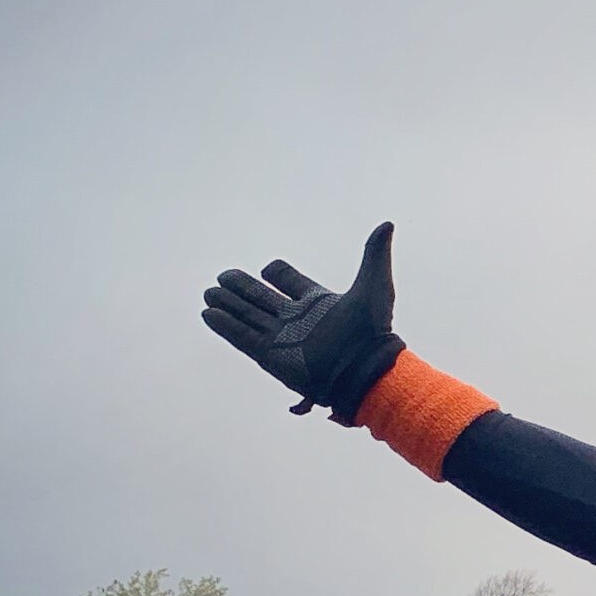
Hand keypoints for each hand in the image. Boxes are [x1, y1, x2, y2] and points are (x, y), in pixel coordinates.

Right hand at [202, 222, 404, 421]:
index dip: (278, 274)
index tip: (270, 269)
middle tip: (222, 277)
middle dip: (241, 288)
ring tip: (210, 293)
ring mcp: (282, 338)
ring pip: (248, 316)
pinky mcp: (271, 357)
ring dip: (228, 305)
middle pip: (261, 298)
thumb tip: (387, 224)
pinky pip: (242, 337)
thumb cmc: (373, 332)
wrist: (365, 371)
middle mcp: (297, 319)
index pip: (290, 282)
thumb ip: (375, 255)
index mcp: (317, 302)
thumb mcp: (375, 287)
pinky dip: (225, 326)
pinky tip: (208, 314)